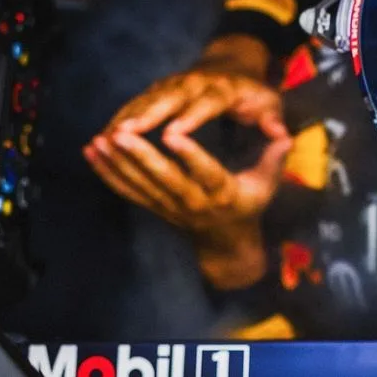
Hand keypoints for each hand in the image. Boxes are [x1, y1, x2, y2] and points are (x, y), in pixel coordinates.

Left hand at [85, 34, 291, 288]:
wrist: (226, 242)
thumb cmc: (249, 204)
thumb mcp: (266, 183)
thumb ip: (273, 158)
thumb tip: (285, 136)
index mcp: (222, 193)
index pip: (205, 172)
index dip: (189, 155)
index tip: (172, 134)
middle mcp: (193, 203)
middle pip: (164, 180)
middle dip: (140, 157)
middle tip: (120, 134)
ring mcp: (170, 208)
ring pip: (140, 186)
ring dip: (116, 164)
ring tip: (97, 140)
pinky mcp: (154, 208)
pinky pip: (127, 192)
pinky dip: (107, 174)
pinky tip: (91, 155)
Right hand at [104, 34, 279, 137]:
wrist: (234, 64)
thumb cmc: (253, 94)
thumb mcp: (270, 104)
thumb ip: (273, 120)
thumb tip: (281, 134)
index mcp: (223, 88)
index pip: (206, 103)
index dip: (189, 117)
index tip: (172, 134)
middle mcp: (194, 82)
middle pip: (167, 98)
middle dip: (146, 115)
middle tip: (125, 135)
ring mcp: (172, 83)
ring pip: (146, 100)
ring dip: (125, 117)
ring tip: (106, 139)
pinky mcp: (158, 89)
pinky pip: (135, 103)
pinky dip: (119, 118)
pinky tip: (102, 138)